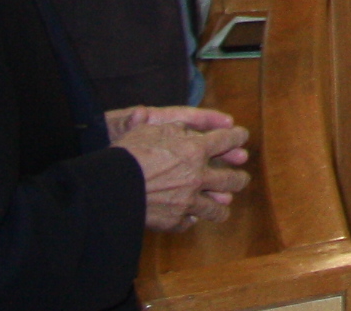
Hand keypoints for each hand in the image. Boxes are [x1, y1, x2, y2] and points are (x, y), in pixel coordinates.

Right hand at [111, 109, 250, 230]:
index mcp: (195, 150)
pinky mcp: (174, 221)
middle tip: (240, 178)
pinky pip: (189, 221)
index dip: (237, 137)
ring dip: (222, 204)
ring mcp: (188, 202)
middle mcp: (197, 177)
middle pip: (232, 179)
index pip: (227, 140)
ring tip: (224, 204)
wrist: (109, 190)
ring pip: (217, 207)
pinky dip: (191, 218)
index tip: (241, 137)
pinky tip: (192, 216)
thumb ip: (177, 129)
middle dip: (239, 178)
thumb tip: (191, 132)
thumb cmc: (128, 154)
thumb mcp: (153, 130)